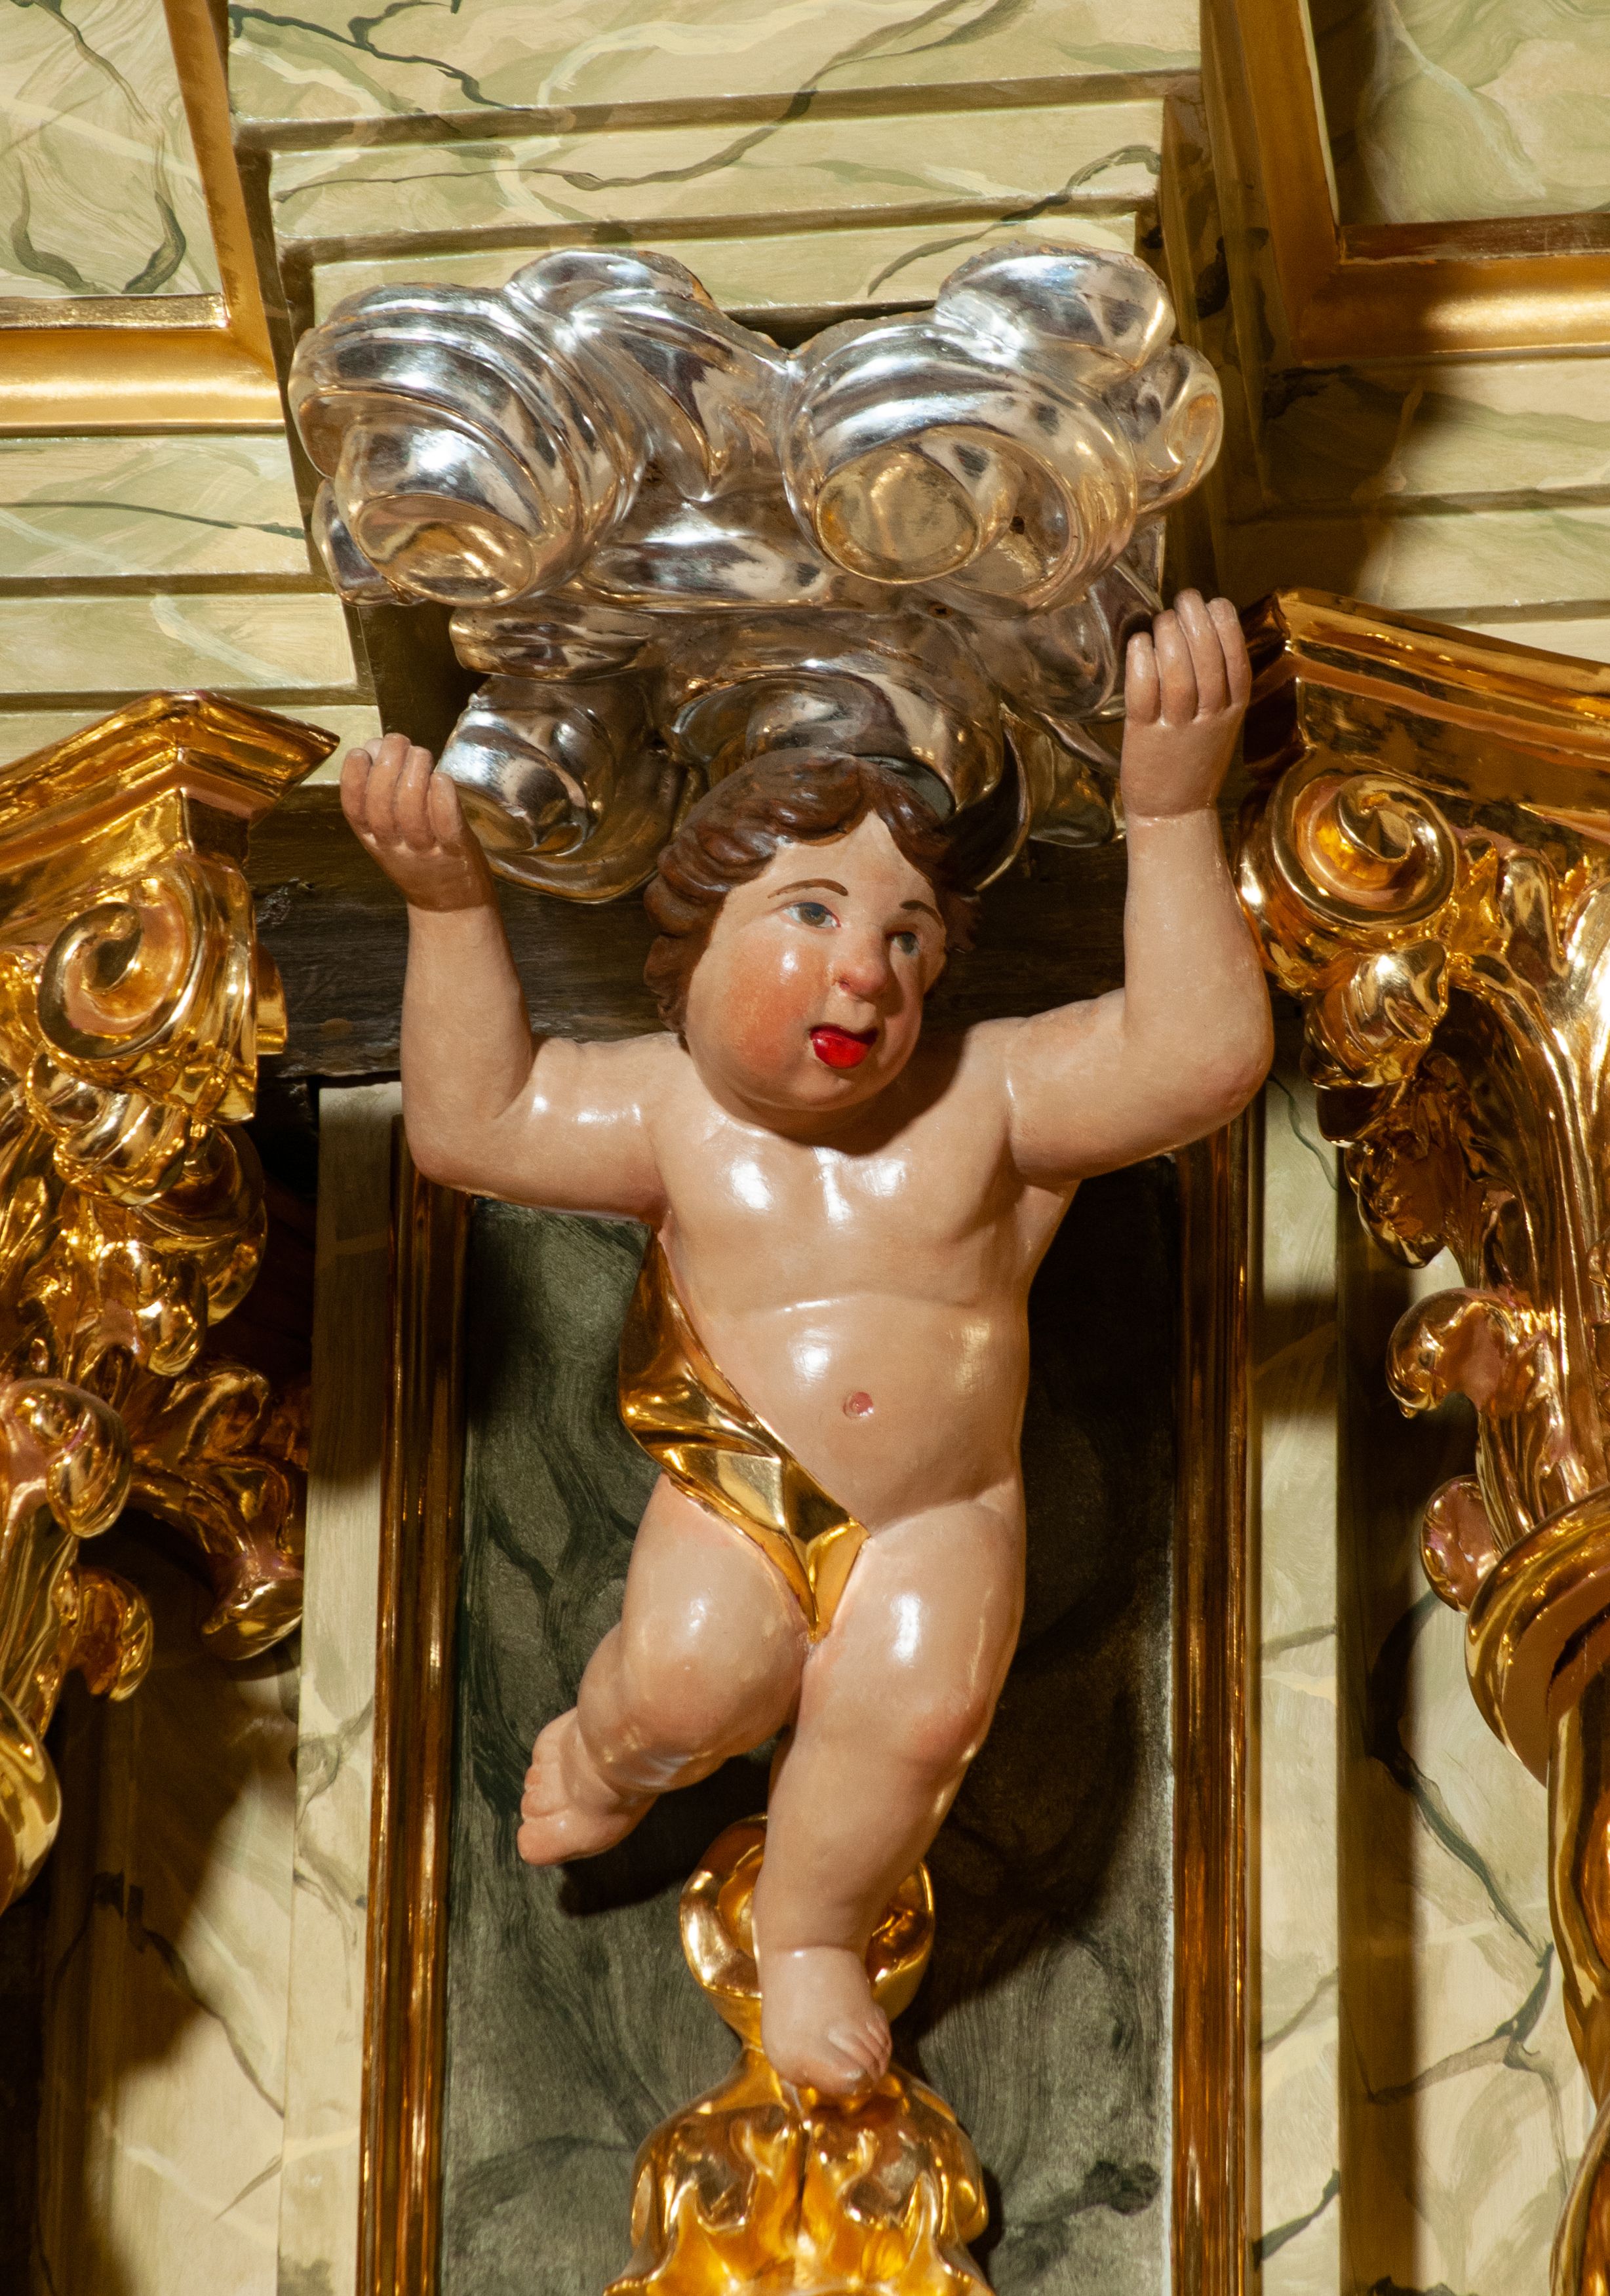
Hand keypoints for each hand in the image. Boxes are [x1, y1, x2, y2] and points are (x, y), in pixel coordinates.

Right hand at [340, 734, 492, 911]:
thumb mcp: (388, 830)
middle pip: (381, 804)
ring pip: (411, 810)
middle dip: (387, 763)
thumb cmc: (419, 856)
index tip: (360, 751)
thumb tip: (374, 746)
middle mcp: (394, 846)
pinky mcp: (456, 852)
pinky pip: (446, 824)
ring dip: (415, 772)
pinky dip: (442, 797)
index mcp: (372, 839)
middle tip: (398, 741)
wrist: (450, 904)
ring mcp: (425, 850)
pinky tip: (441, 777)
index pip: (354, 809)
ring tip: (421, 753)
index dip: (353, 778)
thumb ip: (380, 791)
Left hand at [1119, 591, 1250, 820]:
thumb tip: (1204, 630)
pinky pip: (1144, 692)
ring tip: (1161, 620)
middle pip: (1207, 659)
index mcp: (1233, 712)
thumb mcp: (1221, 724)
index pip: (1236, 659)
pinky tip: (1139, 643)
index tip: (1214, 602)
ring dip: (1168, 636)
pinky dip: (1142, 662)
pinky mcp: (1143, 736)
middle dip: (1195, 619)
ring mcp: (1176, 728)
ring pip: (1178, 672)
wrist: (1174, 813)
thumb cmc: (1194, 761)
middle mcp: (1209, 718)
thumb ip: (1219, 685)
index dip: (1226, 624)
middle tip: (1183, 599)